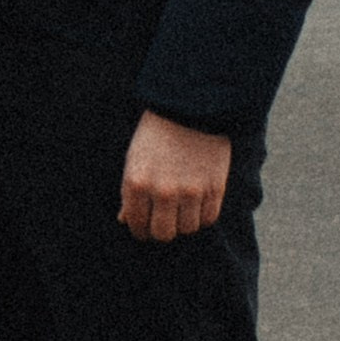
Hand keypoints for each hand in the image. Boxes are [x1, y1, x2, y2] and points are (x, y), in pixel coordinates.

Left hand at [118, 113, 230, 241]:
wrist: (191, 106)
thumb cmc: (157, 132)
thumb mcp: (135, 158)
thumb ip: (129, 192)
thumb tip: (125, 220)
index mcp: (137, 183)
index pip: (137, 225)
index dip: (141, 230)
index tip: (145, 227)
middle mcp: (162, 192)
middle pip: (163, 234)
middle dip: (161, 230)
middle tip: (164, 221)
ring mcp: (190, 192)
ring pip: (187, 229)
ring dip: (184, 222)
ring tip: (182, 208)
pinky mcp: (214, 188)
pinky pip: (208, 219)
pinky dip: (203, 216)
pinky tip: (198, 203)